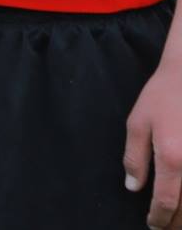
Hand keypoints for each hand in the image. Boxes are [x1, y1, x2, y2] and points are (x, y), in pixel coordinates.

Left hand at [124, 50, 181, 227]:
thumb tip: (134, 188)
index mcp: (173, 158)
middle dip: (176, 223)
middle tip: (164, 228)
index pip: (166, 201)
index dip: (159, 218)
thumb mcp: (138, 123)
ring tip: (177, 221)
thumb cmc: (164, 96)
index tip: (152, 224)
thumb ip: (135, 158)